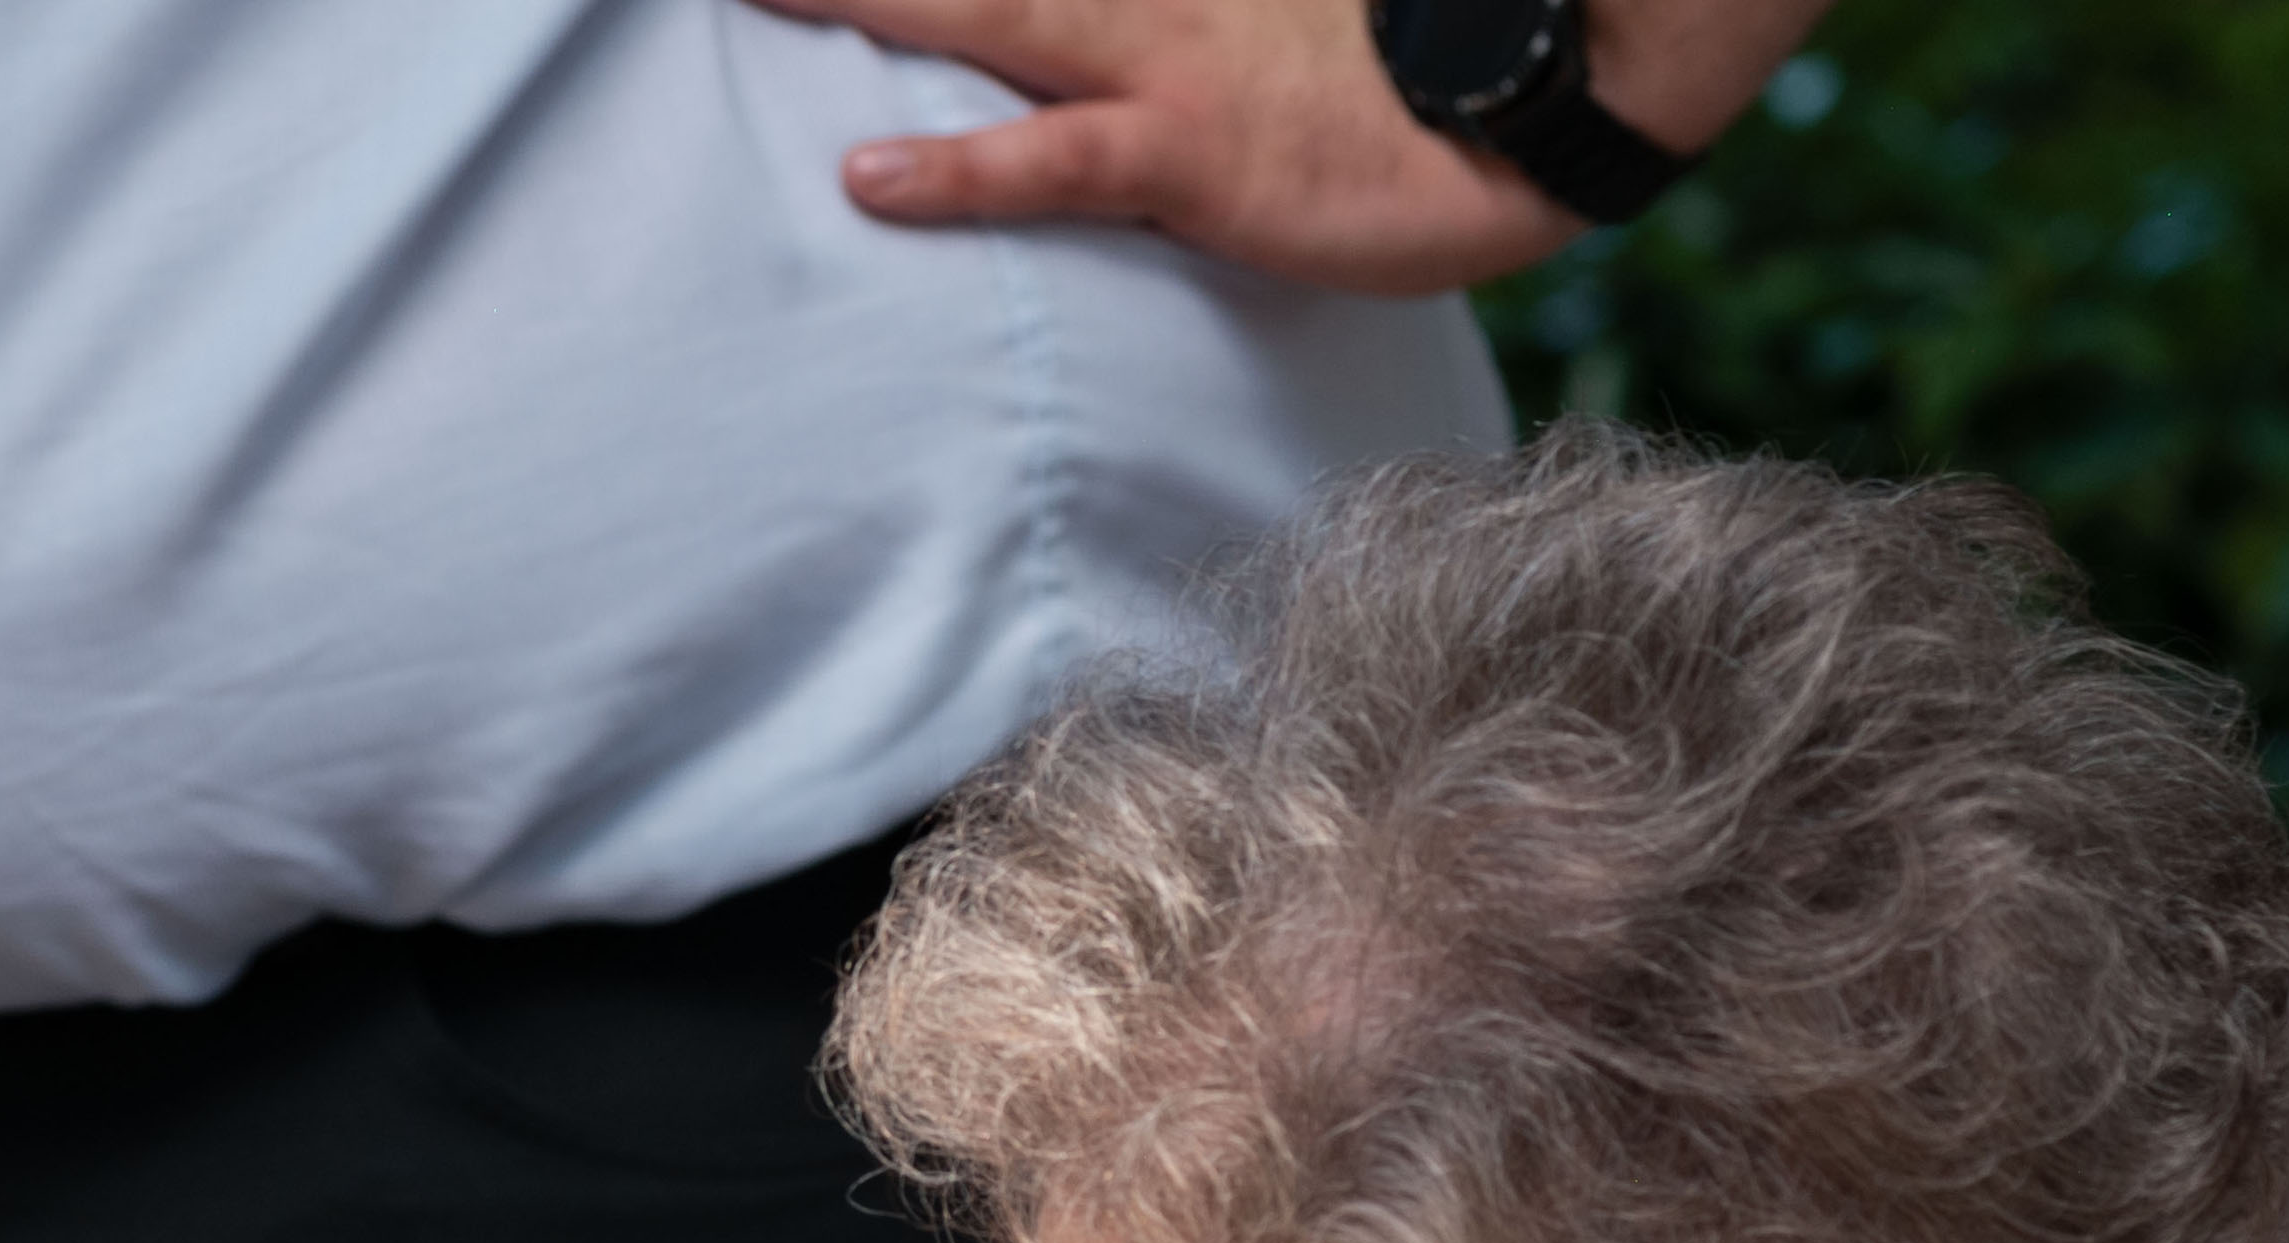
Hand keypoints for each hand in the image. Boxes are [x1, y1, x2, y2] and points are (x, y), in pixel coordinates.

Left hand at [755, 0, 1569, 293]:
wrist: (1533, 88)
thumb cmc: (1410, 62)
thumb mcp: (1273, 11)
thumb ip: (1172, 11)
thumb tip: (1098, 54)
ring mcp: (1164, 59)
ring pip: (980, 18)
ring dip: (864, 9)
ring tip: (755, 0)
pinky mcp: (1193, 153)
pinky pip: (1053, 161)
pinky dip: (954, 174)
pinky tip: (864, 179)